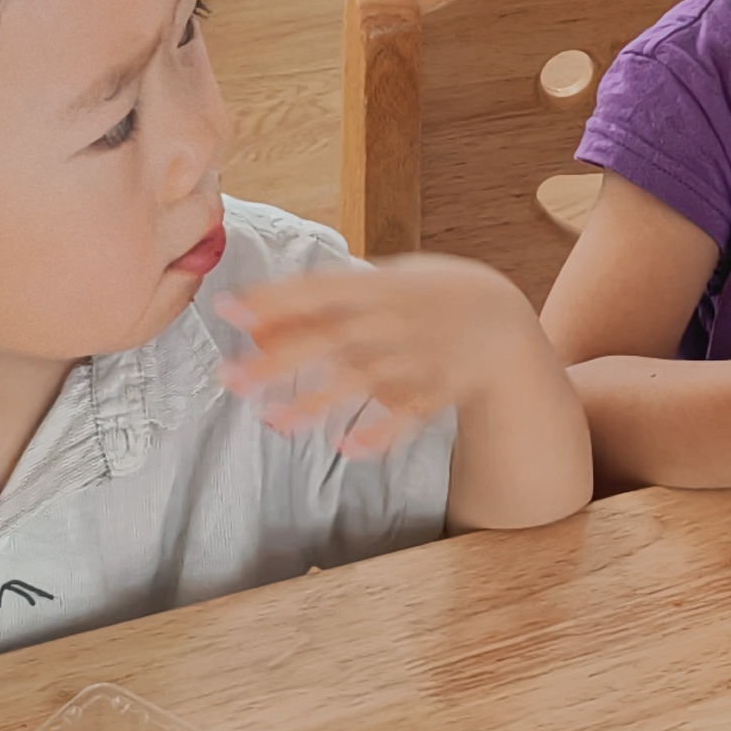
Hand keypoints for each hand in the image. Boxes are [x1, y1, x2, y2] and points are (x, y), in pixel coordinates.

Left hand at [217, 259, 540, 455]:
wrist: (503, 322)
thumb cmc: (430, 297)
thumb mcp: (386, 282)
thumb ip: (328, 301)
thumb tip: (257, 321)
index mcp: (383, 285)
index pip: (320, 289)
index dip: (274, 298)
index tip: (228, 310)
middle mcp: (398, 319)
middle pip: (332, 338)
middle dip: (280, 357)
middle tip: (231, 377)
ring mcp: (420, 356)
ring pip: (363, 380)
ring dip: (317, 401)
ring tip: (274, 421)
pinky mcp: (439, 389)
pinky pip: (408, 414)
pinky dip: (381, 432)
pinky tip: (348, 449)